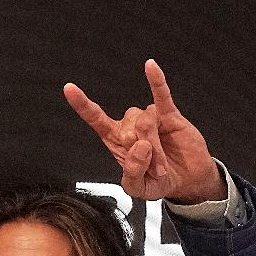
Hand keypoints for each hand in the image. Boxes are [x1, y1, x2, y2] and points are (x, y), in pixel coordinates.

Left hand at [63, 60, 225, 203]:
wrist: (187, 180)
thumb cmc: (159, 183)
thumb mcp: (138, 189)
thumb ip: (132, 172)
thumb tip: (139, 146)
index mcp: (116, 141)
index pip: (96, 119)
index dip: (82, 105)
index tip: (69, 88)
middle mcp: (130, 126)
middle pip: (128, 127)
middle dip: (144, 154)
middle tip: (154, 170)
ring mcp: (149, 118)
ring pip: (146, 120)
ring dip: (156, 147)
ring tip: (162, 163)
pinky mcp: (169, 114)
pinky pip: (161, 94)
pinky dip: (156, 80)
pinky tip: (150, 66)